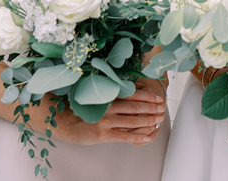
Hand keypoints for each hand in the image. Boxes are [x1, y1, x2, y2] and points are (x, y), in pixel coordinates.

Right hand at [47, 82, 166, 145]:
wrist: (65, 123)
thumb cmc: (83, 109)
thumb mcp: (99, 97)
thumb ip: (115, 94)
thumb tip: (136, 89)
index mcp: (108, 96)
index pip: (132, 94)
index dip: (147, 96)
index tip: (158, 97)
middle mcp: (108, 106)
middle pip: (136, 107)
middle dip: (152, 108)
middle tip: (162, 109)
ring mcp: (106, 120)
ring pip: (133, 120)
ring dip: (149, 120)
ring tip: (159, 120)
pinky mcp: (104, 134)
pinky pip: (125, 136)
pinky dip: (138, 136)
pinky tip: (147, 137)